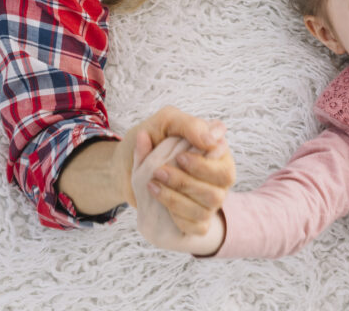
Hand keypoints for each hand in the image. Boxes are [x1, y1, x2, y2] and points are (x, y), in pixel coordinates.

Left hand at [132, 136, 225, 254]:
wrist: (125, 167)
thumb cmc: (153, 140)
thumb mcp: (166, 122)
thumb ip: (189, 125)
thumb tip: (213, 136)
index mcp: (216, 147)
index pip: (224, 153)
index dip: (205, 159)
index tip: (180, 157)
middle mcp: (219, 173)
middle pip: (223, 179)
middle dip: (190, 178)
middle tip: (160, 171)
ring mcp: (212, 198)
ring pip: (210, 203)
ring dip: (178, 196)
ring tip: (153, 185)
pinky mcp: (200, 221)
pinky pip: (198, 225)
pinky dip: (178, 216)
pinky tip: (159, 203)